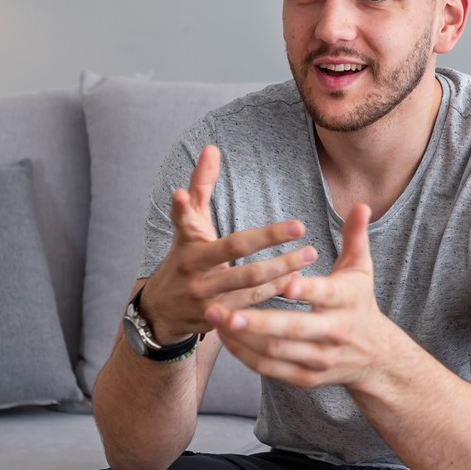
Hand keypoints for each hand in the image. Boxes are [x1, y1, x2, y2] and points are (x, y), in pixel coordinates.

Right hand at [137, 144, 317, 343]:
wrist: (161, 309)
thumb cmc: (182, 256)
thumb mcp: (188, 223)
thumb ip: (200, 185)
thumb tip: (211, 148)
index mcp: (192, 250)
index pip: (230, 242)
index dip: (256, 233)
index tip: (285, 222)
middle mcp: (198, 277)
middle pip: (245, 266)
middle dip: (279, 254)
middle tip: (307, 239)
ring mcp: (208, 302)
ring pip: (252, 288)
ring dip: (283, 272)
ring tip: (309, 256)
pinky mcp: (218, 321)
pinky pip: (252, 305)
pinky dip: (275, 293)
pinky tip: (297, 280)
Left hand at [213, 203, 395, 389]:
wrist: (374, 355)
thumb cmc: (358, 301)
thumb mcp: (361, 268)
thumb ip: (355, 236)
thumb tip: (361, 205)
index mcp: (347, 301)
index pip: (326, 295)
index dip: (307, 291)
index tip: (285, 283)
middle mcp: (334, 333)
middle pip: (294, 329)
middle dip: (257, 322)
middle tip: (224, 310)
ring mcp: (320, 359)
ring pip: (277, 351)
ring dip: (243, 338)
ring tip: (215, 318)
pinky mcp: (307, 378)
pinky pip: (271, 369)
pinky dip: (247, 355)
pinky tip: (225, 338)